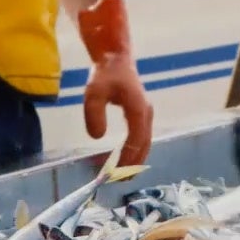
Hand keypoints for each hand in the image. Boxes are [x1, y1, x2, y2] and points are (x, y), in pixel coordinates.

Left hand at [78, 0, 152, 166]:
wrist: (116, 58)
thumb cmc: (105, 74)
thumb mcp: (93, 92)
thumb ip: (93, 114)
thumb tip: (98, 137)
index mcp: (138, 109)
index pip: (136, 139)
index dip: (128, 157)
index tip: (116, 171)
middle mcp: (146, 113)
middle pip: (144, 144)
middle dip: (133, 164)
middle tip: (121, 180)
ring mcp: (146, 114)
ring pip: (145, 142)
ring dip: (136, 159)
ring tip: (123, 175)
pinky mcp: (142, 114)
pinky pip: (141, 137)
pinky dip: (135, 150)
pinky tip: (125, 159)